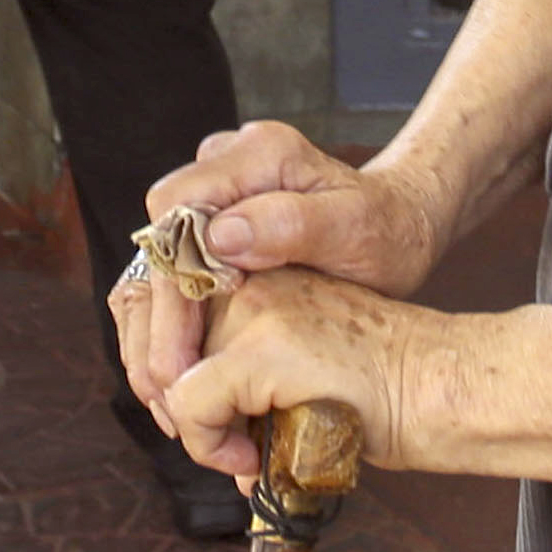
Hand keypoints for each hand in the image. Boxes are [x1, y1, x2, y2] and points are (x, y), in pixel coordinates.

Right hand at [114, 124, 449, 455]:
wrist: (399, 228)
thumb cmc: (386, 231)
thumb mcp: (357, 228)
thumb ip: (291, 224)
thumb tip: (218, 238)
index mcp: (259, 155)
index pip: (176, 207)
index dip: (172, 280)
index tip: (188, 342)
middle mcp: (225, 168)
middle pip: (157, 245)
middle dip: (157, 321)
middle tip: (170, 388)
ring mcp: (214, 200)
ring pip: (154, 268)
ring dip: (151, 331)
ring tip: (166, 396)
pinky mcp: (209, 231)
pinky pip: (169, 281)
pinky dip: (166, 329)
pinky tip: (180, 379)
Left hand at [153, 268, 439, 485]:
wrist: (438, 384)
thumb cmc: (377, 381)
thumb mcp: (294, 348)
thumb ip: (237, 356)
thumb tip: (177, 404)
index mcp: (250, 266)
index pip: (155, 292)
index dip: (152, 357)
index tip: (186, 408)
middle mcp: (246, 275)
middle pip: (148, 329)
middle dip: (163, 397)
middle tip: (207, 438)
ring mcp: (253, 308)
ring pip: (165, 370)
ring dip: (188, 425)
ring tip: (235, 451)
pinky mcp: (264, 348)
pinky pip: (192, 403)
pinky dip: (208, 445)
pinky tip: (250, 463)